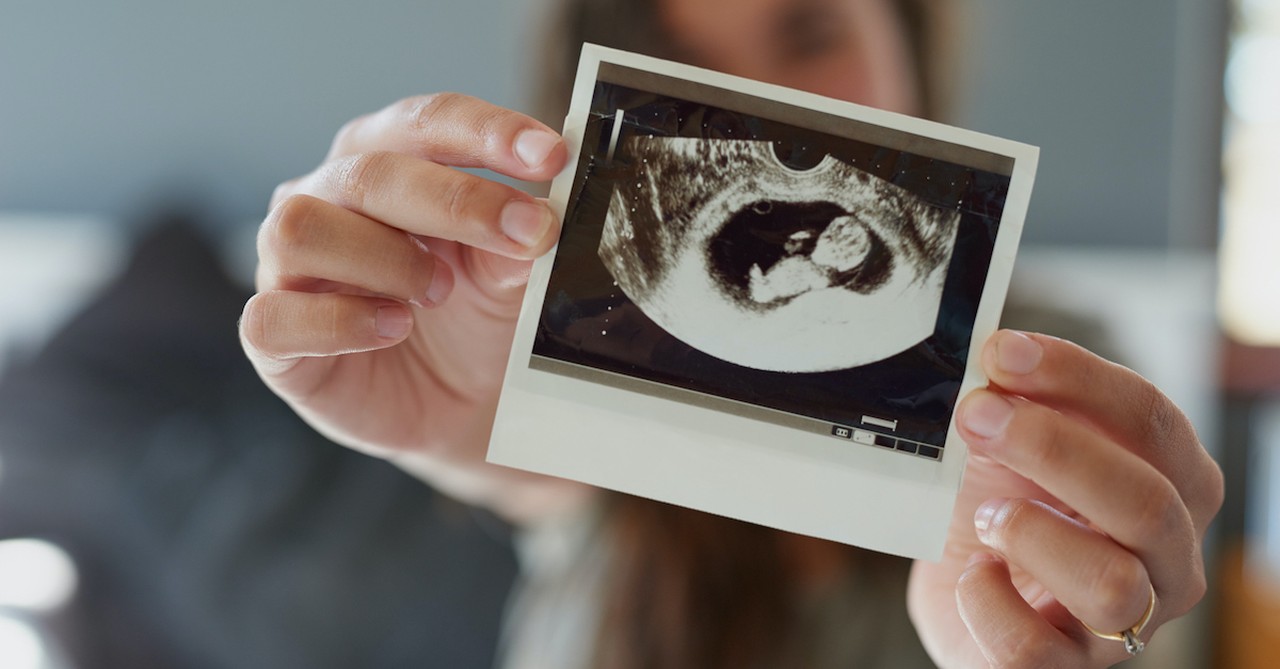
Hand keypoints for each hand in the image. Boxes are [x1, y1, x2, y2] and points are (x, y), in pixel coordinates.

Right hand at [239, 93, 589, 519]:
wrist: (458, 406)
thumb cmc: (474, 319)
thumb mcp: (508, 280)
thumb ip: (515, 248)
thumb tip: (535, 223)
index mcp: (387, 159)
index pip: (427, 123)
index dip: (489, 132)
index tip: (552, 155)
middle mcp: (328, 199)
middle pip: (370, 171)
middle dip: (458, 200)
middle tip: (528, 233)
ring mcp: (290, 266)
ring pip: (303, 227)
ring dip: (386, 257)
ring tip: (439, 291)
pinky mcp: (273, 336)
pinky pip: (274, 316)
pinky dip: (342, 321)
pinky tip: (394, 327)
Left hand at [907, 330, 1222, 667]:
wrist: (965, 593)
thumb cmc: (1006, 509)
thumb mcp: (1016, 447)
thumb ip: (1021, 402)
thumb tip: (998, 355)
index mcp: (1173, 487)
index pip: (1154, 422)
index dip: (1077, 379)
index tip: (1003, 352)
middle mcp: (1166, 560)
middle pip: (1147, 503)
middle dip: (1054, 448)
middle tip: (975, 414)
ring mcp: (1121, 626)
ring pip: (1113, 586)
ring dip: (1033, 534)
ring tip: (985, 516)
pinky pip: (1035, 647)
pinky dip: (988, 602)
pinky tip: (972, 573)